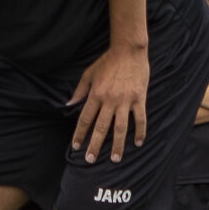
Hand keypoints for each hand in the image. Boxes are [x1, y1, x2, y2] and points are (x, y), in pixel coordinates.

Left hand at [67, 43, 148, 162]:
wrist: (129, 50)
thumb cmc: (107, 61)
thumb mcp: (89, 74)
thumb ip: (79, 91)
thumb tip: (68, 104)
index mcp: (95, 95)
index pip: (85, 119)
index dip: (80, 134)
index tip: (76, 146)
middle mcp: (109, 100)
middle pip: (101, 128)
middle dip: (95, 145)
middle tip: (91, 160)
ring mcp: (125, 100)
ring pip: (120, 127)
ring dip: (118, 145)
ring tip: (116, 159)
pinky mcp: (139, 98)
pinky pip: (139, 118)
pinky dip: (140, 131)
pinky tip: (138, 143)